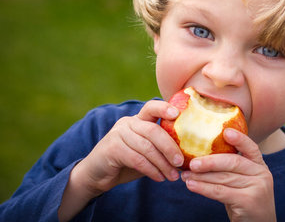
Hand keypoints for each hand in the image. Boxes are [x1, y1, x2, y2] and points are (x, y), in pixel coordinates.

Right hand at [58, 100, 183, 220]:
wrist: (97, 174)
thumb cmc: (127, 162)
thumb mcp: (145, 151)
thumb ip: (160, 147)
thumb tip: (187, 155)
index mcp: (138, 119)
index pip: (151, 107)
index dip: (164, 108)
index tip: (177, 114)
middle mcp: (128, 123)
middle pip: (153, 130)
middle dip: (170, 147)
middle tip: (181, 162)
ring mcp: (118, 134)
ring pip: (146, 147)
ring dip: (162, 164)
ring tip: (172, 176)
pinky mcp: (112, 148)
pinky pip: (137, 159)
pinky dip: (151, 170)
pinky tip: (159, 178)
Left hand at [181, 129, 275, 221]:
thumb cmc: (245, 201)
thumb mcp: (244, 182)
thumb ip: (231, 169)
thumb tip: (200, 156)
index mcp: (260, 166)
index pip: (251, 147)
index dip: (239, 139)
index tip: (225, 131)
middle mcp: (262, 174)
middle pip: (233, 162)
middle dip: (210, 161)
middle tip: (191, 162)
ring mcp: (257, 188)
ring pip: (224, 178)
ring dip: (202, 176)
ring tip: (185, 175)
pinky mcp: (248, 201)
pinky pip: (221, 192)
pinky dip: (204, 188)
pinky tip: (192, 185)